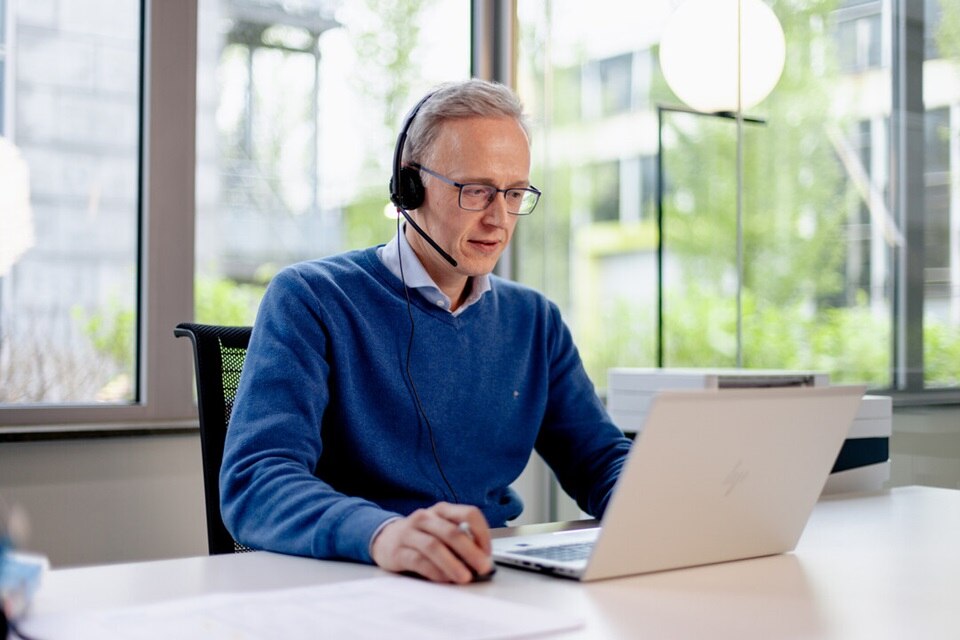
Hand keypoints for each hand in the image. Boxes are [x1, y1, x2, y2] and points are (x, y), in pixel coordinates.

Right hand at [370, 502, 492, 583]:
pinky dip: (434, 571)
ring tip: (464, 577)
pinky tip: (444, 579)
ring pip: (434, 546)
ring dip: (452, 563)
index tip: (488, 552)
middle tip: (482, 567)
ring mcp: (410, 533)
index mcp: (442, 510)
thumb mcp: (440, 530)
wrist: (384, 538)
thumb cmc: (421, 536)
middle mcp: (425, 517)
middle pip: (451, 532)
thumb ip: (459, 540)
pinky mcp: (398, 551)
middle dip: (470, 551)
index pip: (468, 513)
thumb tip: (481, 559)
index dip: (482, 532)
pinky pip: (418, 561)